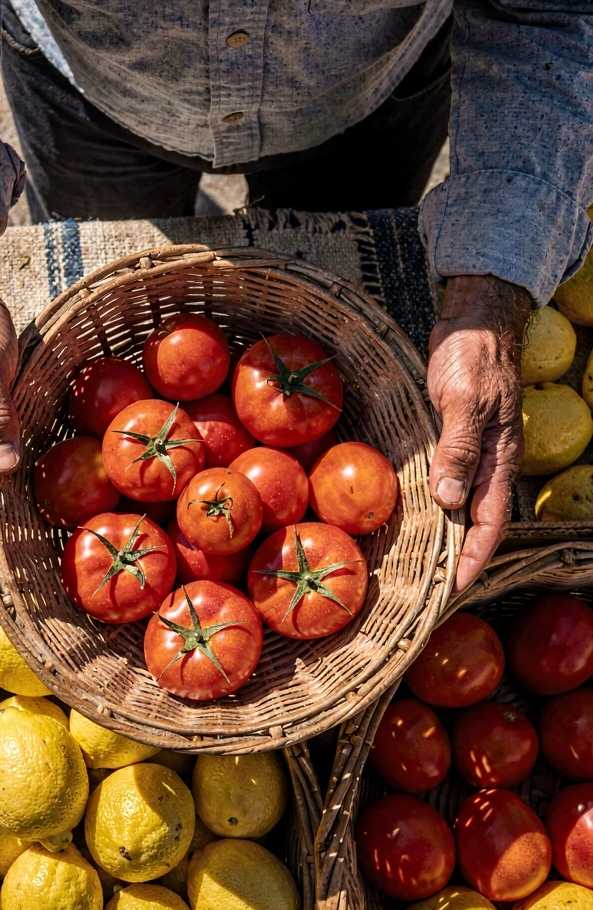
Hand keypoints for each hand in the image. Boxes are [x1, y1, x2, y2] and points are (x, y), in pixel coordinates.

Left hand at [428, 275, 532, 593]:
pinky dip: (429, 502)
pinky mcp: (451, 439)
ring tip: (414, 563)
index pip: (490, 522)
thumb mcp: (465, 401)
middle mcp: (488, 462)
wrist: (472, 320)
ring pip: (458, 503)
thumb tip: (449, 500)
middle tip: (428, 589)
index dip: (473, 558)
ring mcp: (470, 451)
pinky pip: (443, 480)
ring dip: (440, 532)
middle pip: (475, 521)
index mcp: (499, 459)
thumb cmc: (473, 356)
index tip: (454, 589)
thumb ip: (459, 449)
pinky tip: (409, 513)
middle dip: (457, 557)